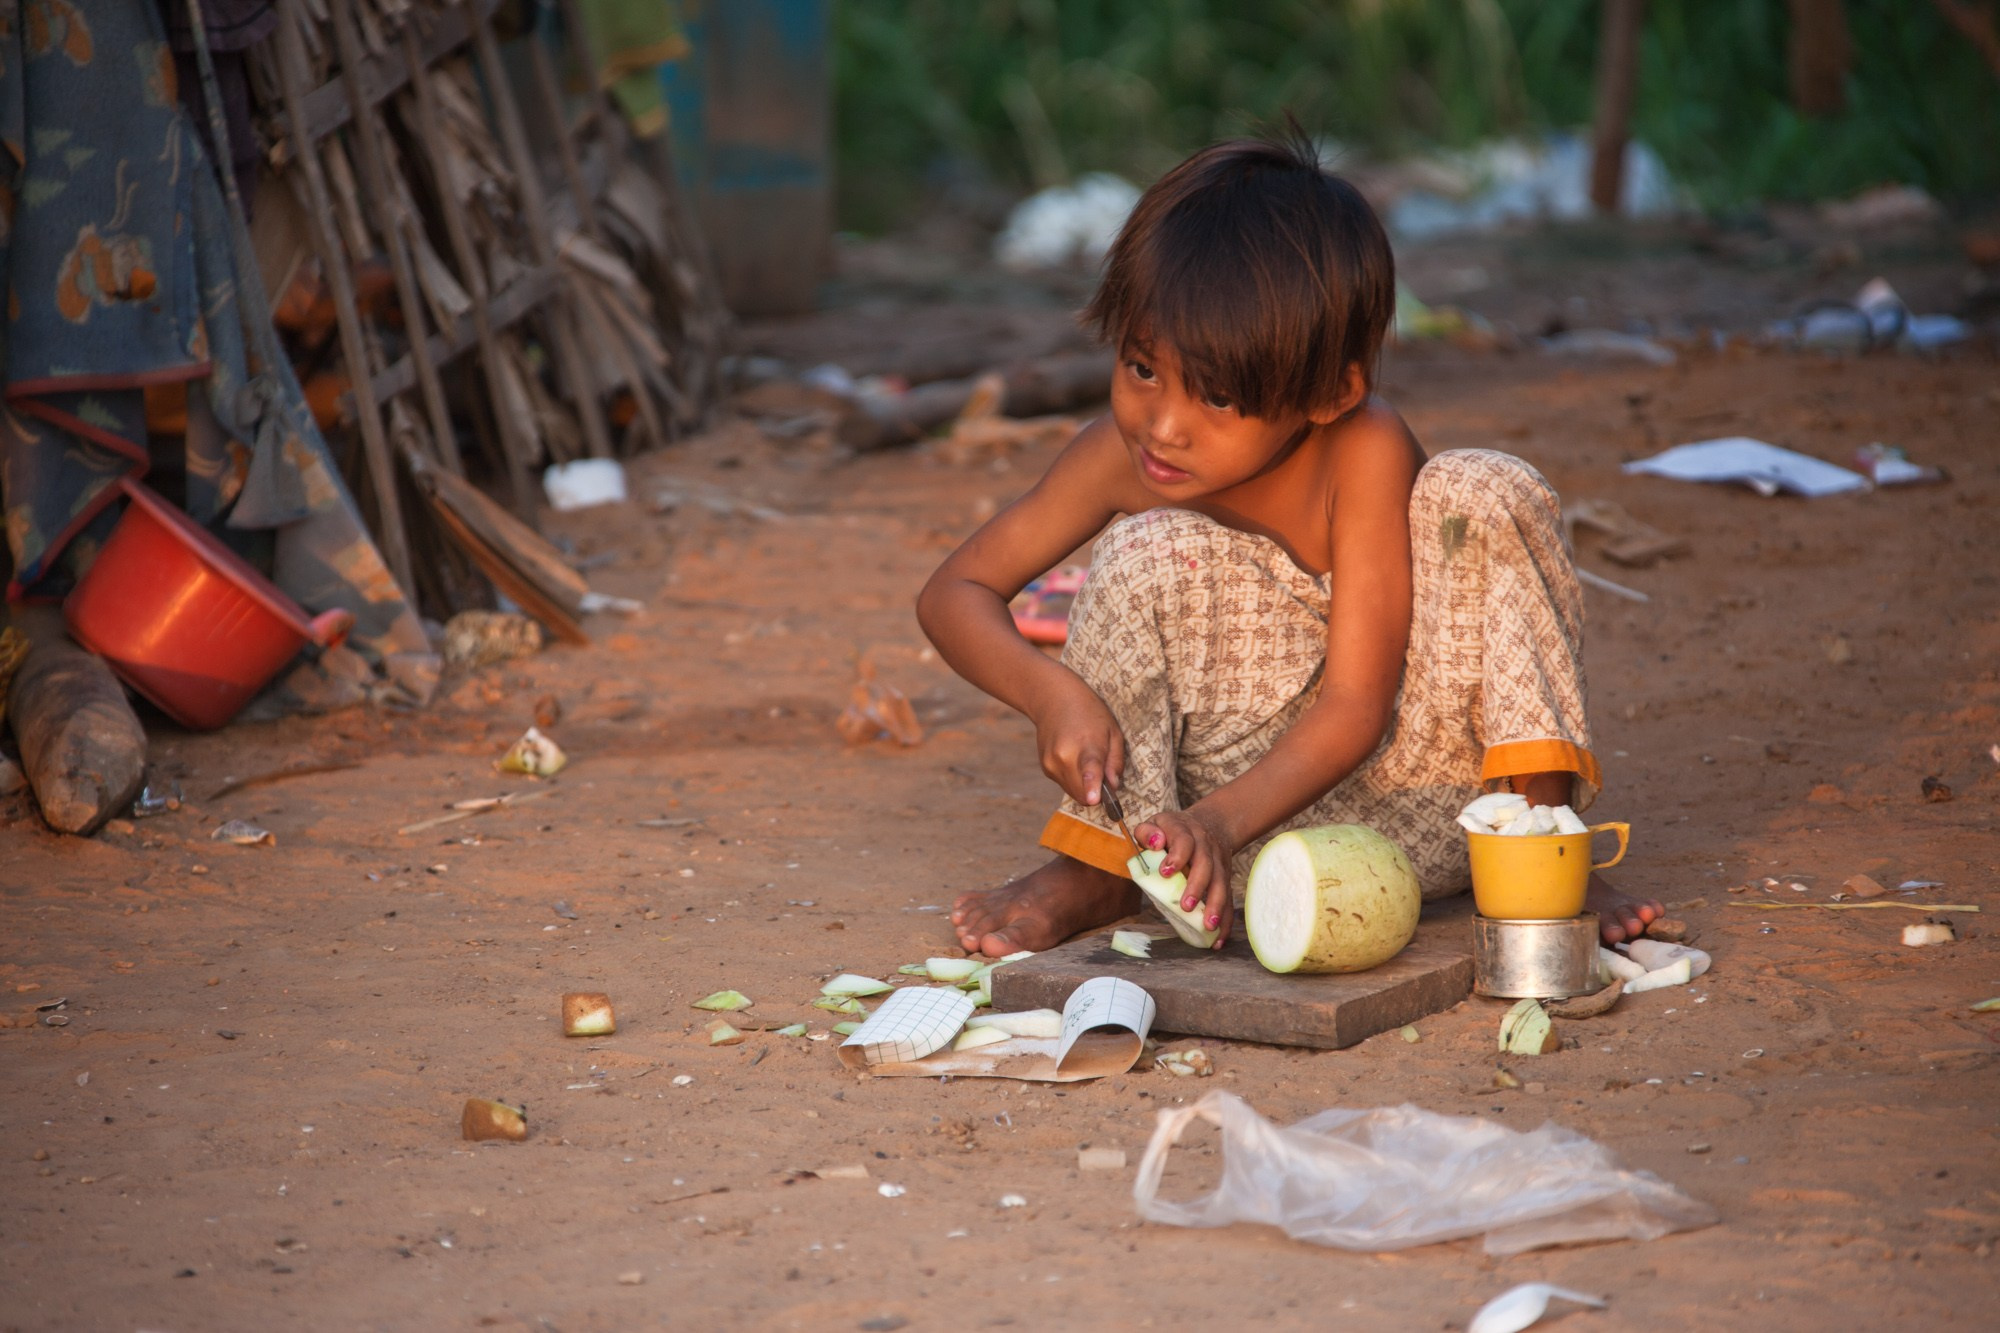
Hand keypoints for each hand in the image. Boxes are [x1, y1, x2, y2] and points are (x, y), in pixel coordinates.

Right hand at [1033, 677, 1124, 806]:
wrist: (1053, 699)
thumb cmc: (1089, 713)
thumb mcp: (1113, 731)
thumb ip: (1115, 761)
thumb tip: (1113, 786)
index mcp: (1086, 744)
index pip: (1089, 768)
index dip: (1091, 785)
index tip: (1094, 799)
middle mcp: (1064, 756)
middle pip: (1083, 794)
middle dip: (1097, 792)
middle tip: (1105, 774)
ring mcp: (1051, 763)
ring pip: (1074, 793)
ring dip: (1085, 786)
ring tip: (1087, 759)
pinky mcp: (1046, 768)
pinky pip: (1066, 784)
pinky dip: (1074, 779)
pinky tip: (1074, 758)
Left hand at [1134, 805, 1235, 946]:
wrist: (1210, 824)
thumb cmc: (1173, 830)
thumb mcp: (1156, 823)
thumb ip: (1147, 831)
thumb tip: (1155, 842)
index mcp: (1185, 831)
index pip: (1184, 841)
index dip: (1177, 856)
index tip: (1166, 871)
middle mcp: (1205, 846)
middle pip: (1205, 864)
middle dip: (1197, 886)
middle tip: (1186, 906)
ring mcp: (1218, 862)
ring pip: (1221, 883)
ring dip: (1216, 905)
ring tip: (1208, 926)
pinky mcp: (1225, 877)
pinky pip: (1228, 898)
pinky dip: (1226, 918)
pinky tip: (1218, 938)